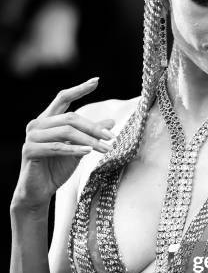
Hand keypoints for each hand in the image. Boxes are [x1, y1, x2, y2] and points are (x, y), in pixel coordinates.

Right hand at [13, 77, 114, 209]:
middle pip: (70, 118)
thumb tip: (111, 122)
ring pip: (66, 132)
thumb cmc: (56, 168)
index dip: (79, 89)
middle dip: (93, 127)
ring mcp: (31, 136)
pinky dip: (75, 149)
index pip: (63, 98)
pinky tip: (89, 151)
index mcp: (47, 120)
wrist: (39, 191)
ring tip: (106, 148)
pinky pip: (57, 147)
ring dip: (89, 140)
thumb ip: (90, 134)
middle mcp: (37, 124)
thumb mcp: (78, 149)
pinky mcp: (30, 150)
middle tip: (112, 137)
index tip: (96, 80)